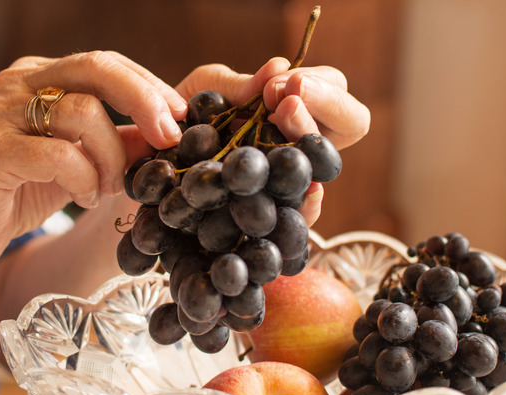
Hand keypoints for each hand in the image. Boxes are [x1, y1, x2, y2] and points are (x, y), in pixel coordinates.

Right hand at [0, 51, 186, 271]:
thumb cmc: (16, 192)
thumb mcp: (76, 162)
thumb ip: (116, 143)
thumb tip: (167, 135)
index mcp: (40, 77)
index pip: (106, 64)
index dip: (150, 87)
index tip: (182, 118)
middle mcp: (19, 83)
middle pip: (98, 67)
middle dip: (145, 100)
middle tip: (170, 136)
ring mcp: (1, 112)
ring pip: (83, 112)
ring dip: (111, 157)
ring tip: (108, 187)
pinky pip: (60, 155)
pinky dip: (85, 179)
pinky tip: (83, 198)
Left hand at [175, 57, 369, 224]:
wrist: (153, 161)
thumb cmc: (186, 120)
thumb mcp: (207, 91)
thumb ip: (240, 83)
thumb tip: (279, 65)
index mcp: (296, 108)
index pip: (335, 89)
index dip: (321, 85)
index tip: (281, 83)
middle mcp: (303, 144)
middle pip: (352, 123)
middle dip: (326, 105)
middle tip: (284, 100)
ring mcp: (291, 181)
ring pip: (328, 166)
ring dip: (309, 140)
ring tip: (280, 119)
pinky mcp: (272, 217)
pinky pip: (302, 219)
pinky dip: (307, 207)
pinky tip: (304, 191)